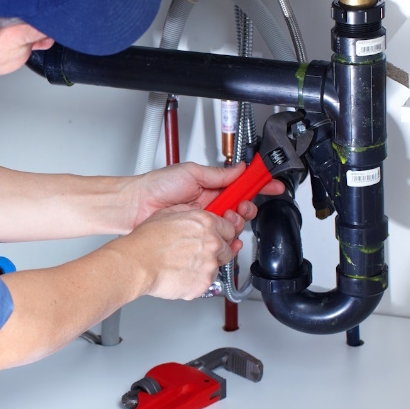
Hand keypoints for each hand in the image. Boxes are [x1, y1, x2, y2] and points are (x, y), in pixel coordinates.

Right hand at [107, 204, 248, 300]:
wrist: (137, 263)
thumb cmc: (146, 241)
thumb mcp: (167, 213)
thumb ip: (188, 212)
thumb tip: (194, 211)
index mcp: (205, 223)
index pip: (230, 228)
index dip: (223, 234)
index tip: (218, 237)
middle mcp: (212, 242)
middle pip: (228, 248)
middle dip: (216, 251)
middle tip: (197, 253)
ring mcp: (210, 264)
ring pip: (218, 267)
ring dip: (205, 266)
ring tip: (184, 264)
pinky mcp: (204, 283)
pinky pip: (206, 282)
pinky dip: (196, 280)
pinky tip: (181, 274)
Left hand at [127, 162, 285, 229]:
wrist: (136, 206)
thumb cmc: (157, 186)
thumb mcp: (192, 173)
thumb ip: (219, 174)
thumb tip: (240, 168)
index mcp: (211, 186)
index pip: (241, 185)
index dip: (259, 184)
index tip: (272, 184)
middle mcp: (210, 203)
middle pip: (242, 207)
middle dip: (247, 207)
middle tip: (240, 207)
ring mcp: (205, 220)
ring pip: (233, 225)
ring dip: (235, 222)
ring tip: (224, 218)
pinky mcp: (198, 235)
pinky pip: (220, 239)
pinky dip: (227, 239)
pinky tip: (226, 237)